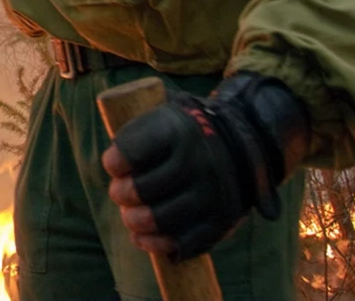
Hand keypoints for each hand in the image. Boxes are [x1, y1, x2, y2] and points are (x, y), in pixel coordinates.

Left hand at [101, 73, 309, 261]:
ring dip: (135, 221)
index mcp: (177, 130)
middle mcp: (197, 161)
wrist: (242, 139)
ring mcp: (212, 192)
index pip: (131, 152)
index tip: (113, 165)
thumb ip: (137, 126)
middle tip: (119, 192)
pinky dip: (158, 244)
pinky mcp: (222, 220)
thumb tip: (113, 161)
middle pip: (142, 190)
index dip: (114, 163)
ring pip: (160, 218)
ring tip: (130, 215)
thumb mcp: (165, 109)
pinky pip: (185, 242)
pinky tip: (142, 238)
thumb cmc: (185, 128)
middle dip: (121, 194)